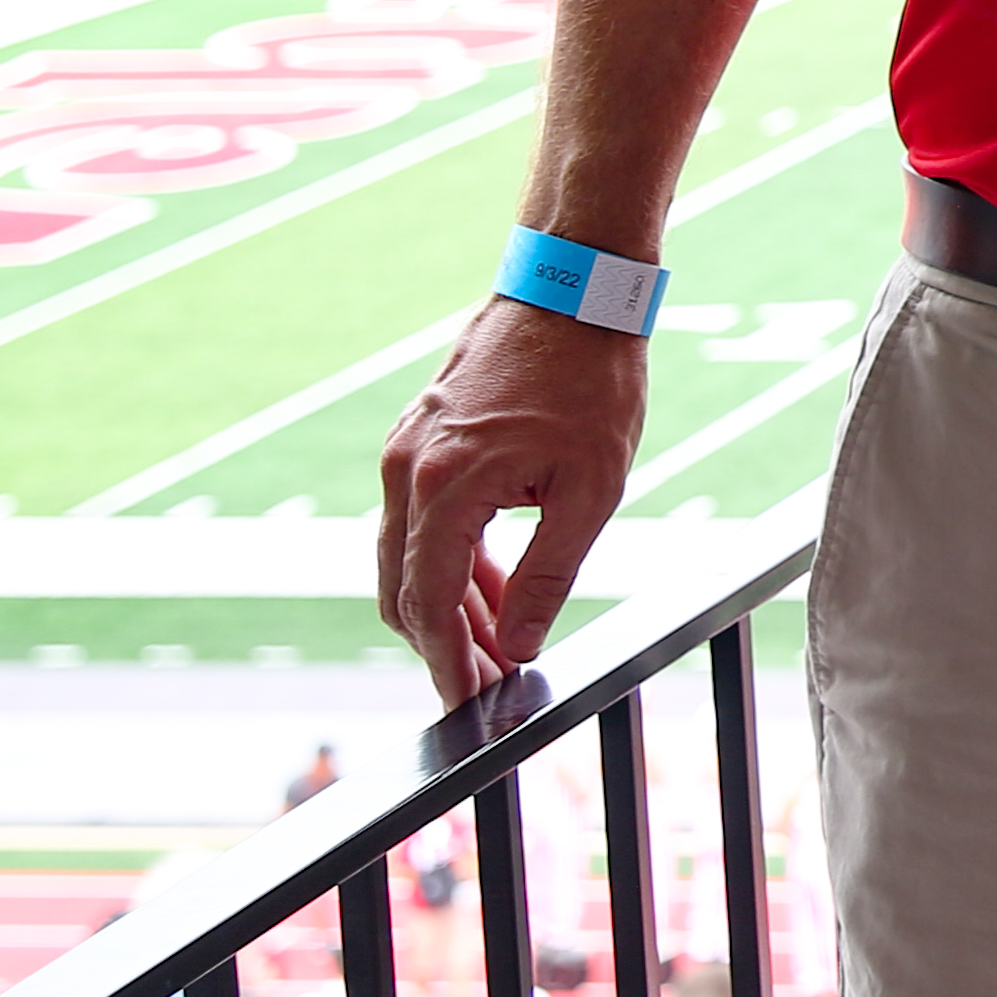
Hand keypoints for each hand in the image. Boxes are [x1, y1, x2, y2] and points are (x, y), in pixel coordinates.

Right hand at [378, 295, 651, 703]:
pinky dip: (448, 560)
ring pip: (408, 557)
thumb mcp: (592, 489)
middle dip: (441, 644)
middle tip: (485, 686)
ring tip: (495, 647)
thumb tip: (517, 646)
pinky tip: (490, 587)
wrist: (572, 290)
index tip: (465, 706)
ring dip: (446, 605)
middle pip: (404, 588)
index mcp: (443, 487)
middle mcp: (405, 471)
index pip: (428, 604)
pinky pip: (419, 520)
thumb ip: (547, 575)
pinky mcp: (418, 438)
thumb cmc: (592, 381)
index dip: (445, 663)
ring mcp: (404, 451)